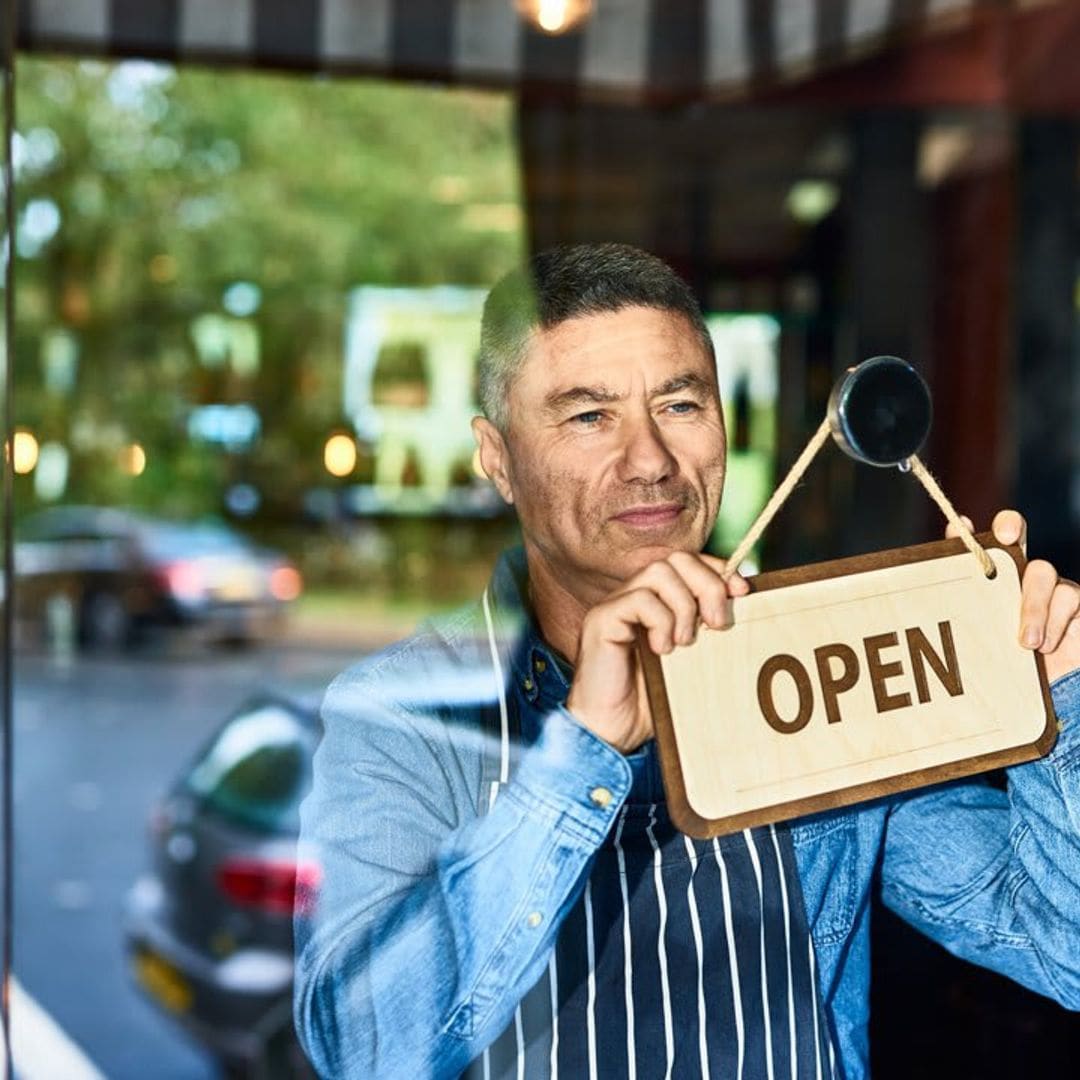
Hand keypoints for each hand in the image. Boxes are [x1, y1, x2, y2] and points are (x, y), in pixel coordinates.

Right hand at [565, 552, 749, 753]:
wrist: (612, 732)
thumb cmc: (652, 701)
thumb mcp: (693, 662)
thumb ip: (709, 633)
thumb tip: (745, 607)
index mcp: (659, 601)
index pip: (690, 562)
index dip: (718, 570)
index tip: (742, 593)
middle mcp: (636, 596)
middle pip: (677, 559)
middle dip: (707, 585)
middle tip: (718, 624)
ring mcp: (617, 605)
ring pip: (659, 573)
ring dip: (683, 605)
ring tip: (686, 642)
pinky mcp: (602, 619)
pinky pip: (639, 600)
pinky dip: (660, 621)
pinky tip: (661, 650)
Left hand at [947, 509, 1079, 683]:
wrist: (1046, 694)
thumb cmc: (1003, 668)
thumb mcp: (974, 646)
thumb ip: (955, 620)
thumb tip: (920, 604)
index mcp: (986, 583)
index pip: (974, 547)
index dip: (965, 532)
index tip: (959, 524)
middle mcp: (1015, 575)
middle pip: (1013, 533)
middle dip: (1008, 526)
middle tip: (1006, 536)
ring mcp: (1046, 586)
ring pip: (1042, 570)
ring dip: (1032, 604)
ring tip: (1025, 642)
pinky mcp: (1072, 603)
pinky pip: (1068, 596)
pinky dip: (1054, 621)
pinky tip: (1044, 645)